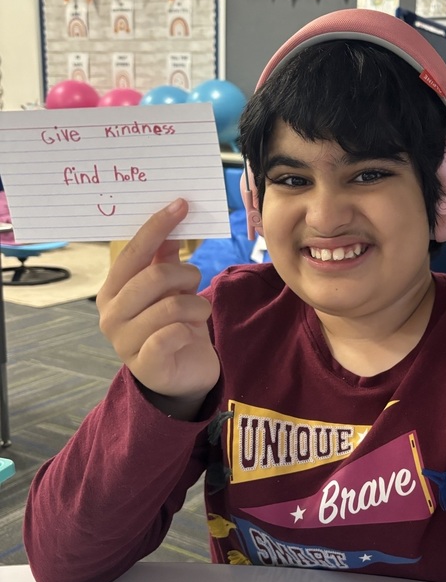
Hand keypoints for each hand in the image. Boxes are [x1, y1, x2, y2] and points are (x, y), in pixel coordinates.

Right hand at [96, 199, 219, 418]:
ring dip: (197, 305)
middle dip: (186, 275)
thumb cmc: (174, 327)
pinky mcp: (145, 363)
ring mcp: (124, 341)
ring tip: (198, 312)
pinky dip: (191, 329)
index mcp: (113, 290)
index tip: (181, 204)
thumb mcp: (170, 290)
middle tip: (195, 283)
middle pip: (154, 277)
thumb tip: (171, 222)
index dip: (157, 226)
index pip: (133, 252)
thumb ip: (163, 259)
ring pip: (172, 305)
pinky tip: (190, 334)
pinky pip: (174, 333)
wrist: (184, 377)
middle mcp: (111, 314)